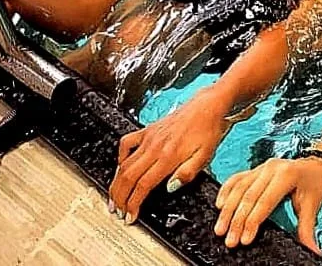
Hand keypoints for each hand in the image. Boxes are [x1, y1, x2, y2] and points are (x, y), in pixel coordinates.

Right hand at [109, 89, 243, 221]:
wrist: (207, 107)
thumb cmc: (207, 130)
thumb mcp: (205, 156)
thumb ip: (187, 174)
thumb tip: (170, 188)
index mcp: (169, 156)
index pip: (143, 185)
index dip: (133, 204)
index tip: (131, 216)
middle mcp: (155, 147)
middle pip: (129, 176)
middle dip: (120, 198)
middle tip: (118, 212)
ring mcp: (149, 137)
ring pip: (124, 163)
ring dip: (116, 183)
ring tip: (113, 198)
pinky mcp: (148, 130)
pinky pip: (126, 142)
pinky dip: (120, 156)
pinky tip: (120, 166)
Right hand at [214, 156, 321, 251]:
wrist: (315, 163)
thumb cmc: (314, 183)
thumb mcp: (312, 206)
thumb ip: (307, 230)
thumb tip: (313, 251)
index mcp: (286, 175)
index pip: (265, 201)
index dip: (253, 221)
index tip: (244, 240)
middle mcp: (271, 168)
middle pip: (249, 196)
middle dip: (237, 220)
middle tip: (229, 240)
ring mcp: (262, 167)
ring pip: (239, 187)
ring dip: (228, 209)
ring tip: (220, 229)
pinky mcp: (255, 169)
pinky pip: (237, 178)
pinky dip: (226, 190)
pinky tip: (219, 204)